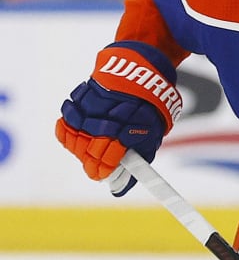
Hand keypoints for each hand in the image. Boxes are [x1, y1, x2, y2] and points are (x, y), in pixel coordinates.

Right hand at [55, 42, 180, 191]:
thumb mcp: (152, 134)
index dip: (103, 173)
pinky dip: (70, 128)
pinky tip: (82, 128)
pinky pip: (65, 122)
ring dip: (81, 146)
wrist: (140, 71)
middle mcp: (102, 123)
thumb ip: (138, 160)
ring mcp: (86, 111)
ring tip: (93, 143)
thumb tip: (120, 188)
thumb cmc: (149, 106)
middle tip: (99, 161)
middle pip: (86, 155)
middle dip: (92, 162)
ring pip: (73, 140)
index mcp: (123, 134)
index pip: (105, 164)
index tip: (104, 175)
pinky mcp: (76, 100)